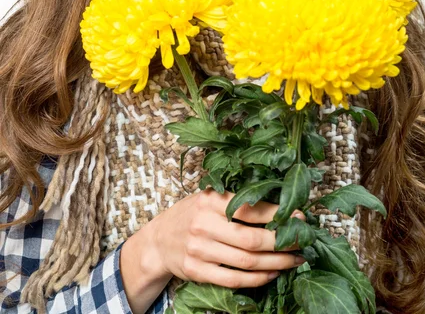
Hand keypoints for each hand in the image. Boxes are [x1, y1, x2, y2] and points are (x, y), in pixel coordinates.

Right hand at [149, 187, 305, 288]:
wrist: (158, 240)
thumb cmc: (191, 214)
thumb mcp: (209, 198)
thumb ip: (235, 200)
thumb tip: (280, 205)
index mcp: (209, 200)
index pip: (250, 209)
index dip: (278, 215)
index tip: (300, 216)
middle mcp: (203, 224)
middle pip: (251, 239)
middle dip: (282, 243)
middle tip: (302, 243)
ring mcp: (199, 250)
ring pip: (246, 262)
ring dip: (275, 263)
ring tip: (294, 260)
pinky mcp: (197, 271)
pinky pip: (233, 280)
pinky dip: (257, 279)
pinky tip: (271, 273)